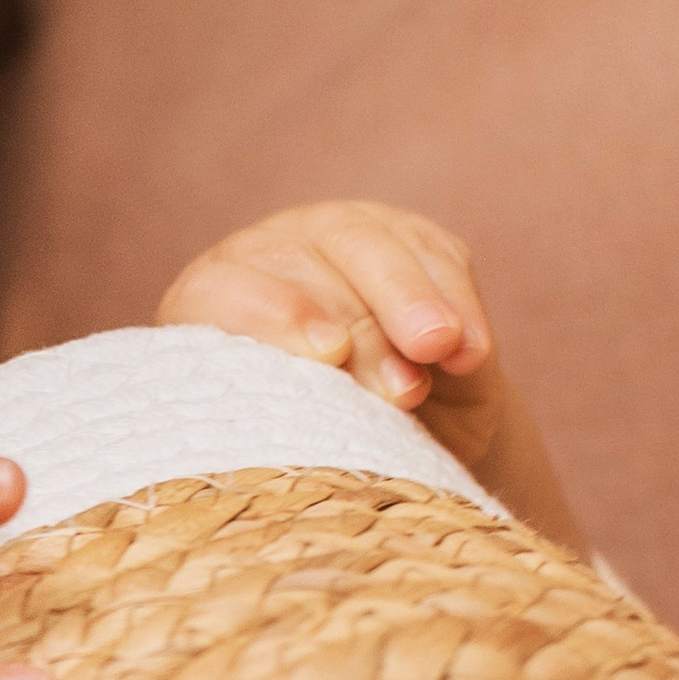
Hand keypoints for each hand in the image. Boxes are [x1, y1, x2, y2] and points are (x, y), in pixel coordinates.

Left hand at [159, 200, 581, 554]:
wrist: (393, 432)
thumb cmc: (312, 445)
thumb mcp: (292, 437)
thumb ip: (296, 413)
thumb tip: (349, 397)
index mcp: (209, 299)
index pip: (223, 291)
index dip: (275, 317)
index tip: (326, 355)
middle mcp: (270, 253)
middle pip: (314, 269)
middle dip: (362, 328)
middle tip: (398, 383)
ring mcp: (341, 234)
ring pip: (377, 251)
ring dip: (412, 304)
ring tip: (437, 351)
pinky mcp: (413, 238)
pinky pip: (439, 257)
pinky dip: (458, 304)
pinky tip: (469, 350)